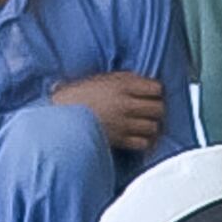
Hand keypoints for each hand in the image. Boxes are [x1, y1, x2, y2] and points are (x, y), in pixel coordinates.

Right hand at [47, 70, 168, 155]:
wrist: (62, 115)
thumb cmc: (80, 95)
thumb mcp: (102, 79)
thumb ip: (125, 80)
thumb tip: (146, 83)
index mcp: (122, 85)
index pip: (156, 88)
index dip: (156, 92)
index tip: (152, 95)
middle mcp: (125, 104)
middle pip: (158, 108)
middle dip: (157, 109)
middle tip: (151, 111)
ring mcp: (123, 123)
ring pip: (153, 126)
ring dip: (152, 126)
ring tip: (145, 124)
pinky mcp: (119, 140)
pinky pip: (143, 142)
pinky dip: (144, 140)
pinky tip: (139, 137)